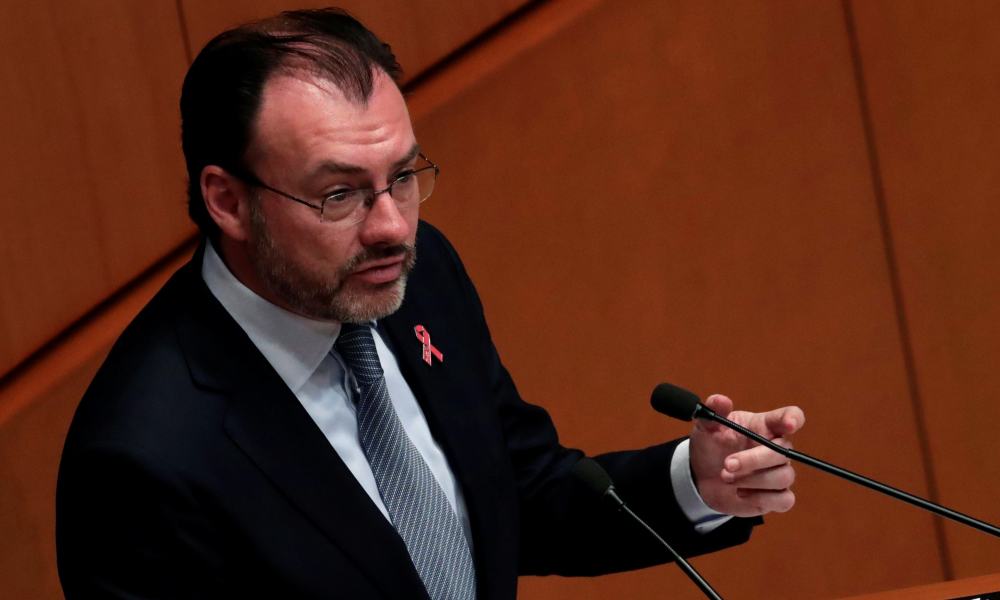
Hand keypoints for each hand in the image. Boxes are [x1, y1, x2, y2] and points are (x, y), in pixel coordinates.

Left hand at [688, 394, 804, 516]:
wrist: (701, 475)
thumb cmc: (711, 445)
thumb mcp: (706, 427)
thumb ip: (713, 411)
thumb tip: (720, 400)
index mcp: (764, 426)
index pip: (790, 416)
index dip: (793, 418)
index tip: (789, 424)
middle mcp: (776, 448)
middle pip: (783, 452)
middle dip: (754, 460)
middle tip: (727, 464)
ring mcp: (778, 472)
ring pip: (784, 477)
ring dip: (752, 479)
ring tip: (726, 478)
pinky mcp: (776, 496)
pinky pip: (784, 500)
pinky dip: (761, 498)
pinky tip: (740, 493)